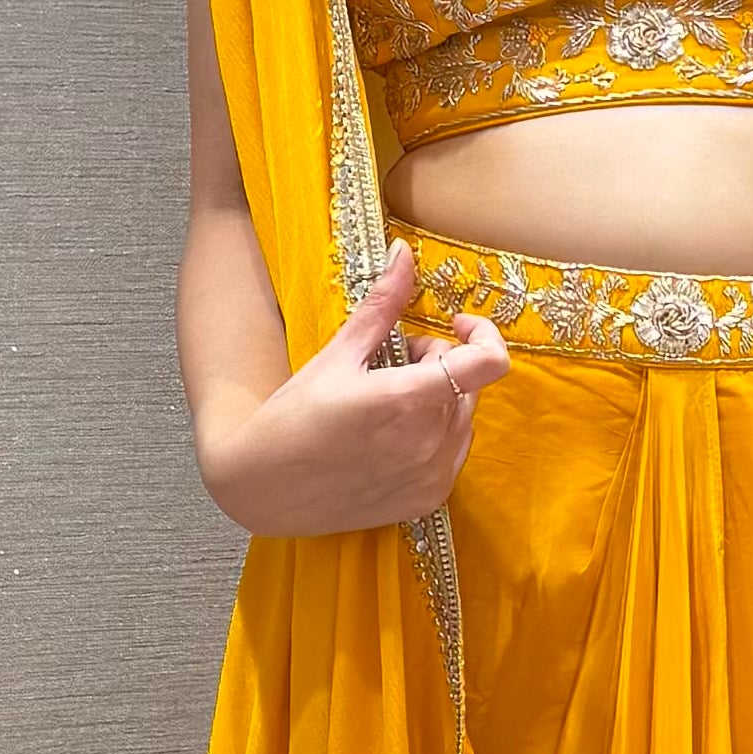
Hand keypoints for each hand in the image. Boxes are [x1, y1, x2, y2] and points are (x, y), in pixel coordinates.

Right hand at [197, 239, 510, 536]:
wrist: (263, 488)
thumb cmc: (291, 418)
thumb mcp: (337, 355)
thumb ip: (382, 304)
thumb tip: (404, 253)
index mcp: (408, 400)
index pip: (489, 362)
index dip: (482, 334)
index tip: (455, 324)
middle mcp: (429, 442)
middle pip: (468, 384)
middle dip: (438, 364)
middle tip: (388, 365)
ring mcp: (431, 476)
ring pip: (463, 418)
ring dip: (437, 400)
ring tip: (385, 402)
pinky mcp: (428, 500)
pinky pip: (453, 453)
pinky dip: (433, 436)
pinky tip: (389, 437)